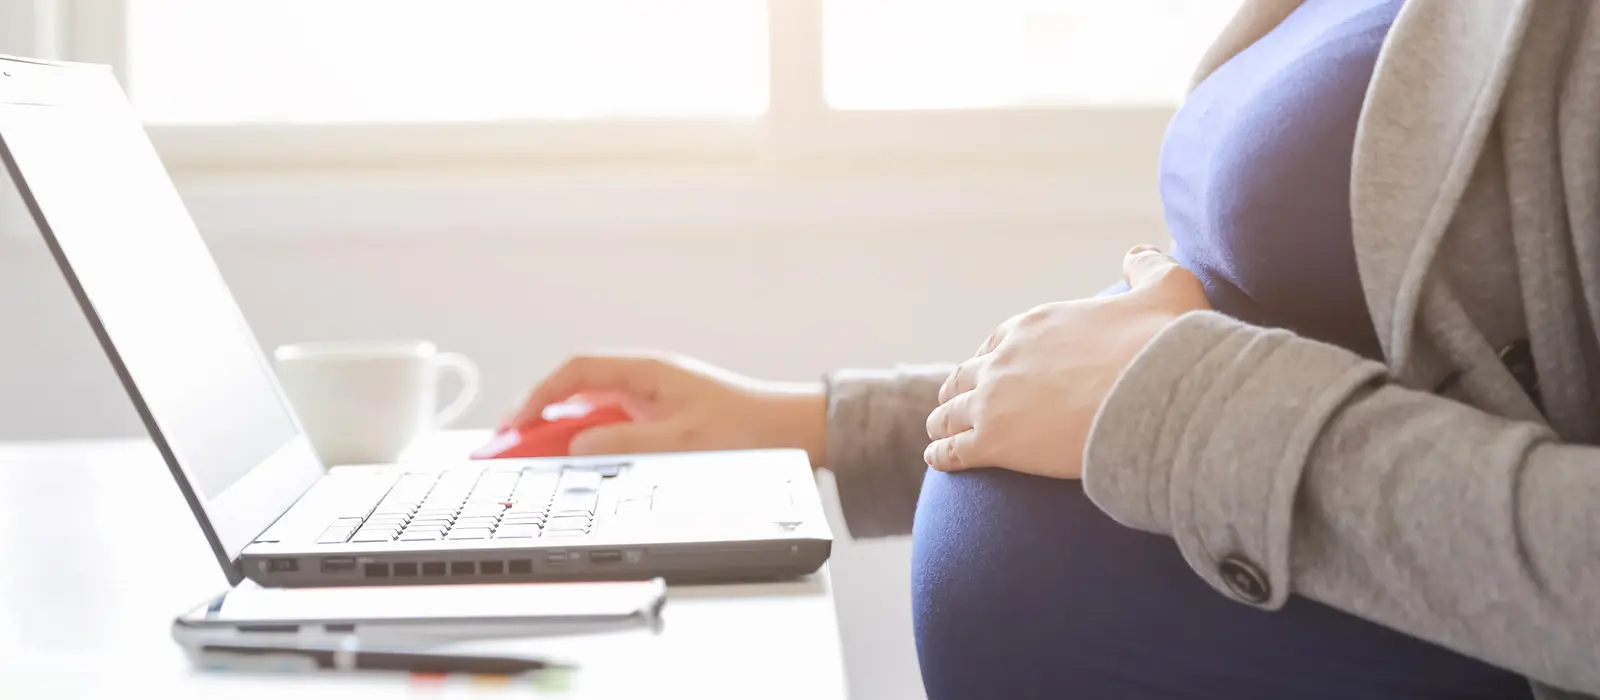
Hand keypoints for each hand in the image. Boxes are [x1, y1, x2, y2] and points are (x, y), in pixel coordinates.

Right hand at [506, 352, 827, 462]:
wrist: (792, 434)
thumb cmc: (747, 429)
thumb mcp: (680, 442)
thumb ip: (625, 441)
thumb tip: (578, 443)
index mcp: (648, 372)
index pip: (578, 371)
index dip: (540, 394)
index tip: (516, 422)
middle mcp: (646, 381)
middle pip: (578, 392)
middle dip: (540, 417)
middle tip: (510, 447)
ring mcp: (652, 400)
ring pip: (592, 412)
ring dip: (562, 433)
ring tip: (533, 460)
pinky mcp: (661, 420)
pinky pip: (612, 427)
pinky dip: (588, 442)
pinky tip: (576, 463)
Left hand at [923, 246, 1209, 477]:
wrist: (1156, 395)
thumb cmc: (1162, 345)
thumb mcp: (1166, 288)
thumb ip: (1148, 269)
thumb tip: (1138, 255)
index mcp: (1034, 326)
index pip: (997, 342)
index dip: (990, 357)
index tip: (988, 368)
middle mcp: (1004, 359)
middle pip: (967, 375)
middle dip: (959, 388)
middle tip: (954, 401)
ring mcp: (993, 401)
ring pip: (951, 412)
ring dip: (943, 421)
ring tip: (937, 432)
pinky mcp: (994, 442)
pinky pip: (954, 450)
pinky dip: (942, 454)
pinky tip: (937, 459)